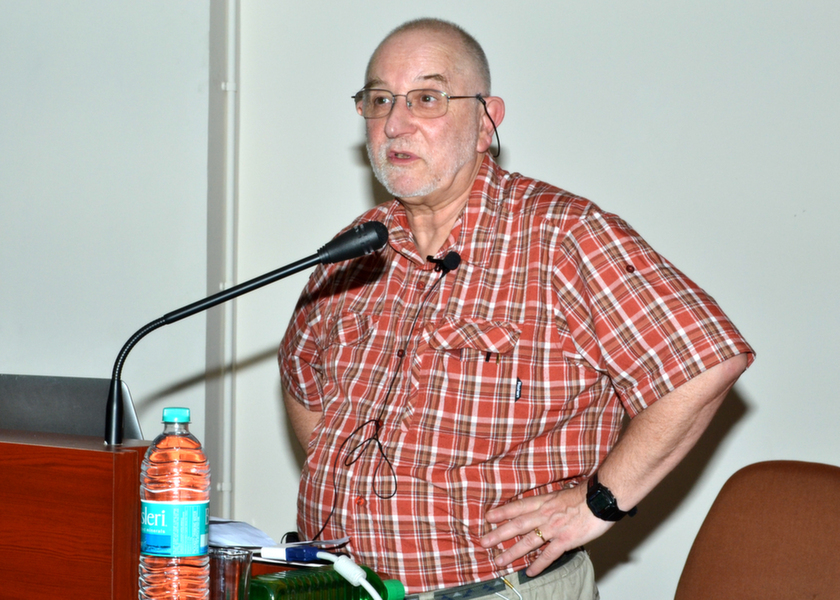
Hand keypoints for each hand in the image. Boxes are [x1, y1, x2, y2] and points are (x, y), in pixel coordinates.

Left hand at [479, 484, 612, 576]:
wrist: (601, 498)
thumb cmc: (585, 495)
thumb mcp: (561, 494)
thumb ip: (549, 502)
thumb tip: (542, 507)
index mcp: (544, 501)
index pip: (518, 506)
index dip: (502, 512)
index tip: (488, 517)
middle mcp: (545, 514)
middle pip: (517, 525)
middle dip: (498, 534)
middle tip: (483, 542)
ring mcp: (554, 528)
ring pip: (528, 542)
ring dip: (512, 552)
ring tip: (499, 561)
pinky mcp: (565, 540)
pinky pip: (548, 555)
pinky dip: (538, 564)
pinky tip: (529, 572)